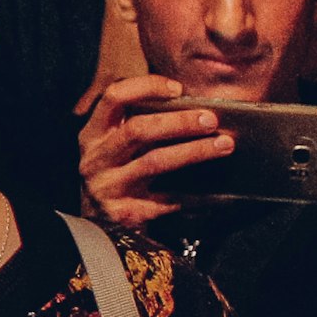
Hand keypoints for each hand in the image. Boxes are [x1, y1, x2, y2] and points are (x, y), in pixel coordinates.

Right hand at [75, 75, 230, 231]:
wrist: (99, 228)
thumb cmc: (117, 177)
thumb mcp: (115, 148)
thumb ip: (138, 125)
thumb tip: (192, 107)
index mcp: (93, 134)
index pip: (114, 96)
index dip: (146, 87)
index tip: (177, 89)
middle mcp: (95, 159)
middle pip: (137, 130)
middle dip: (179, 122)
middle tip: (210, 120)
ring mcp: (108, 187)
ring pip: (155, 162)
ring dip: (194, 151)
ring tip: (223, 146)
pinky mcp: (125, 213)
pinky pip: (168, 200)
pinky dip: (196, 194)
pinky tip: (219, 191)